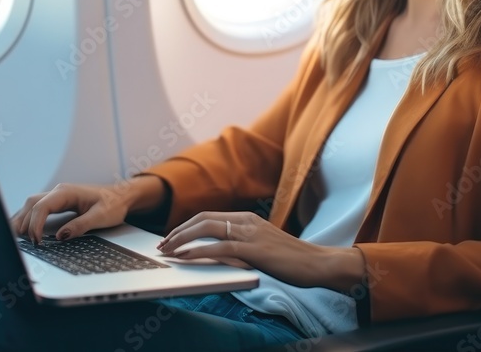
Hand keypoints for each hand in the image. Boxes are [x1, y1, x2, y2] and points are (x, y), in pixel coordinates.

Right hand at [11, 176, 166, 240]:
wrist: (122, 196)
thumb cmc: (113, 204)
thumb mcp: (100, 217)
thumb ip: (80, 226)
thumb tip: (60, 236)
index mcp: (67, 192)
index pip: (42, 206)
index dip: (35, 224)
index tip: (36, 240)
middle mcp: (59, 192)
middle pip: (32, 203)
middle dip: (24, 222)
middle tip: (23, 242)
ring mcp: (58, 196)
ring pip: (32, 204)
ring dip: (23, 219)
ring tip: (17, 237)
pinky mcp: (59, 202)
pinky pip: (39, 208)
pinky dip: (30, 217)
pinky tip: (25, 228)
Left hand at [156, 211, 365, 291]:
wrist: (318, 263)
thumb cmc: (292, 260)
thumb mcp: (262, 246)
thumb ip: (242, 244)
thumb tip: (218, 252)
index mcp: (247, 218)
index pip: (208, 216)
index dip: (186, 226)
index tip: (171, 238)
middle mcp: (246, 220)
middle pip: (202, 219)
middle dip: (178, 231)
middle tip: (162, 244)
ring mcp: (250, 233)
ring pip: (206, 229)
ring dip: (182, 239)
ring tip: (167, 251)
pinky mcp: (254, 249)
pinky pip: (219, 247)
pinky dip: (198, 251)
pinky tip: (185, 257)